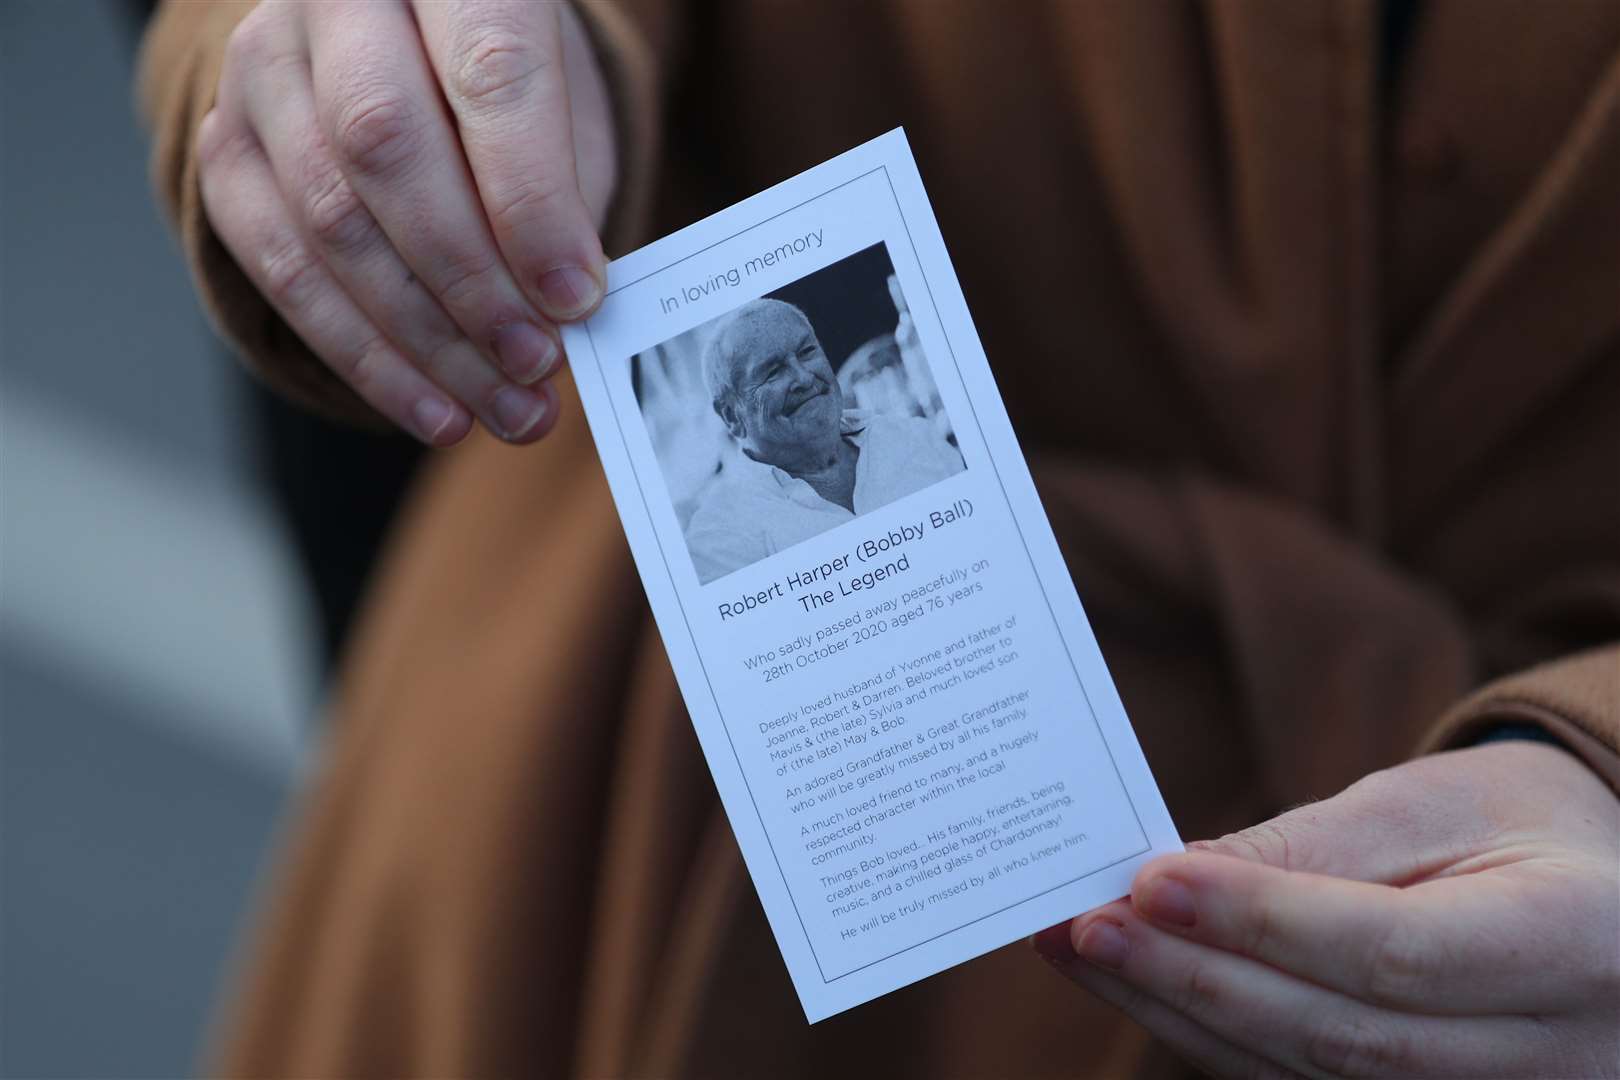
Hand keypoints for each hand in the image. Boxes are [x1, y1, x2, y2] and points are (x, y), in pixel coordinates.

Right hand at [199, 1, 617, 444]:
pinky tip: (436, 408)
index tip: (576, 299)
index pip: (489, 76)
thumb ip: (562, 193)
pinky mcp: (227, 148)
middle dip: (471, 280)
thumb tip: (563, 309)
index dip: (531, 202)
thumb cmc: (507, 87)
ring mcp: (264, 70)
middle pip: (387, 145)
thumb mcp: (562, 107)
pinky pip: (283, 268)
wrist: (411, 49)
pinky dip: (367, 356)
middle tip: (536, 362)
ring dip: (427, 340)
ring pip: (329, 218)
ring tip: (505, 407)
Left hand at [1036, 742, 1619, 1077]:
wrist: (1589, 895)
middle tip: (1087, 927)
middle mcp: (1551, 1055)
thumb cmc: (1508, 827)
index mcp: (1571, 946)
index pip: (1391, 955)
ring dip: (1183, 1016)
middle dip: (1197, 980)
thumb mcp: (1429, 806)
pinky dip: (1216, 1041)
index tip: (1150, 883)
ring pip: (1313, 1079)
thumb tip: (1171, 882)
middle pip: (1342, 1039)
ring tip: (1088, 952)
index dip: (1262, 924)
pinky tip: (1146, 989)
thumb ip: (1312, 848)